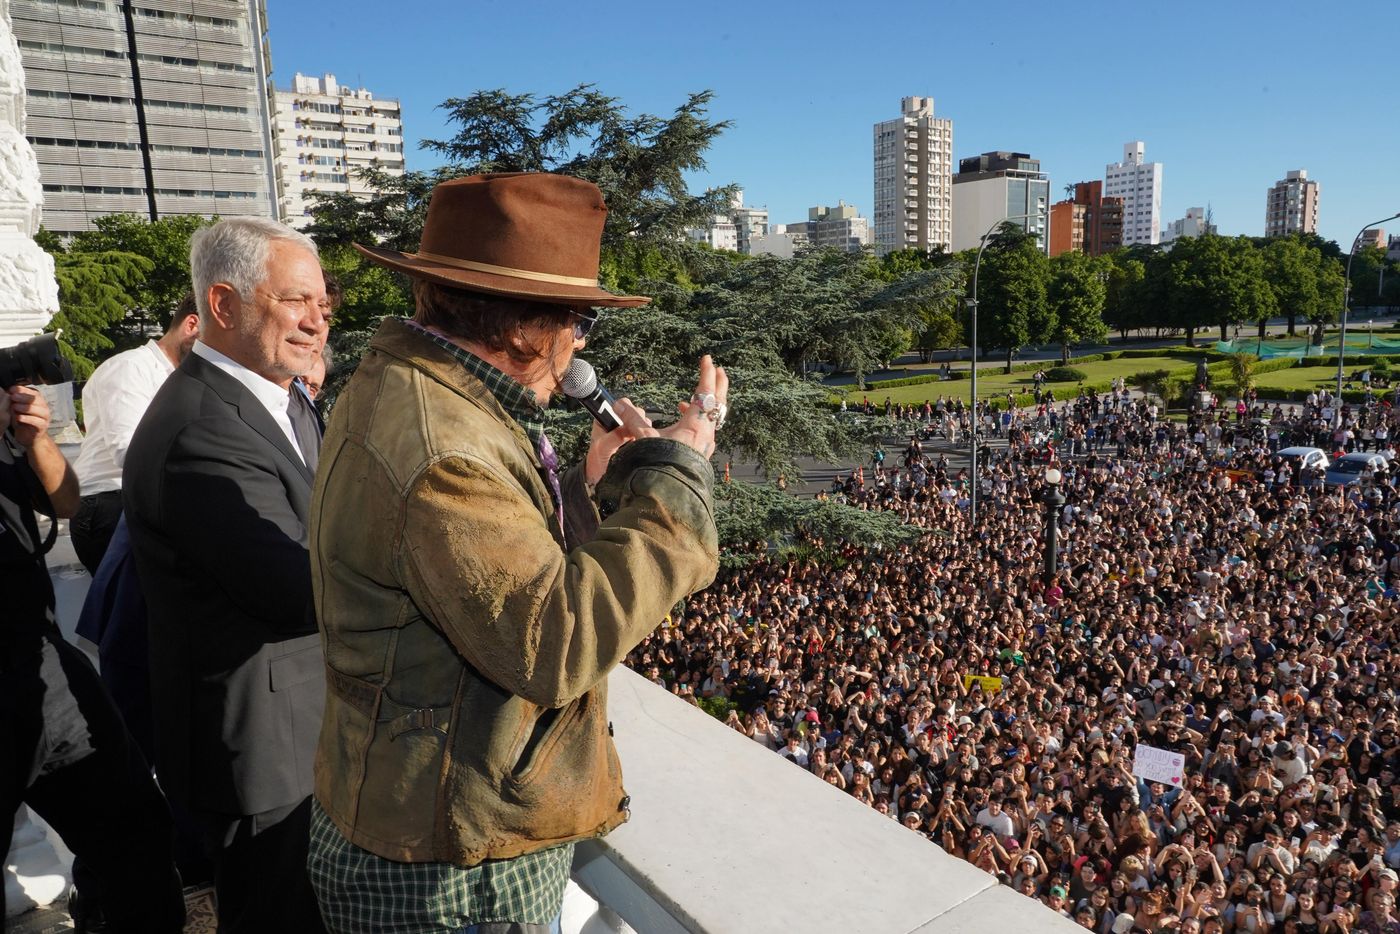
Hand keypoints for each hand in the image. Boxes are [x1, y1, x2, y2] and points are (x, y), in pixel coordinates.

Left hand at [3, 385, 51, 447]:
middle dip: (24, 397)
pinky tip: (19, 417)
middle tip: (13, 396)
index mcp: (38, 400)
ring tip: (15, 407)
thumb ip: (14, 401)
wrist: (28, 435)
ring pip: (39, 410)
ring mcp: (45, 417)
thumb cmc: (22, 420)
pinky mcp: (43, 426)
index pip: (33, 392)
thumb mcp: (16, 408)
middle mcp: (43, 407)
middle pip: (37, 399)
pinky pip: (37, 421)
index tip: (12, 389)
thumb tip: (8, 393)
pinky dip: (28, 419)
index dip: (23, 389)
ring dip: (26, 407)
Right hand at [583, 356, 727, 483]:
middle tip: (718, 370)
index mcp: (696, 424)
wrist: (670, 494)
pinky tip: (684, 421)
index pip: (704, 392)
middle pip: (717, 402)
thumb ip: (633, 419)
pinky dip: (698, 420)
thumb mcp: (645, 439)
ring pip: (712, 418)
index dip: (706, 373)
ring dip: (706, 404)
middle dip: (717, 385)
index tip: (706, 359)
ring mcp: (706, 445)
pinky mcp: (701, 454)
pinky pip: (705, 431)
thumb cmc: (661, 465)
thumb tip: (620, 404)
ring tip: (695, 397)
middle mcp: (706, 434)